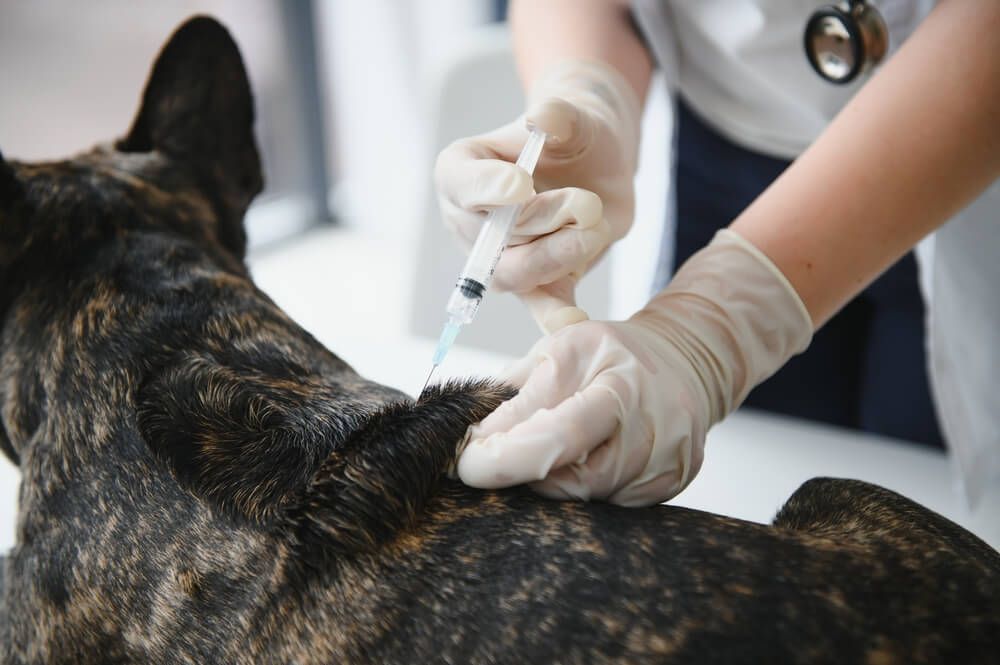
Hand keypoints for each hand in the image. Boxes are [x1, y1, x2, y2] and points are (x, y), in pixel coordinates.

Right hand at [434, 59, 640, 331]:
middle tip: (585, 204)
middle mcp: (470, 221)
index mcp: (462, 172)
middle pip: (491, 237)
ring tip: (596, 227)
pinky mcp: (538, 282)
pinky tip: (574, 324)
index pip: (461, 184)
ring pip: (515, 274)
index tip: (521, 183)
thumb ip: (560, 116)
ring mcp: (499, 258)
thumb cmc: (573, 134)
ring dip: (558, 255)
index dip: (487, 188)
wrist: (596, 162)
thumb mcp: (574, 116)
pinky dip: (555, 316)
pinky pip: (541, 304)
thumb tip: (544, 118)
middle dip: (540, 221)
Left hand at [457, 230, 812, 505]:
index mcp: (619, 382)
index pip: (557, 434)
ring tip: (544, 450)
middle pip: (572, 479)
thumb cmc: (611, 353)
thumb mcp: (557, 349)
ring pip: (587, 497)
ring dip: (552, 480)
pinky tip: (582, 461)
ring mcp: (667, 460)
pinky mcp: (672, 484)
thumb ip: (514, 393)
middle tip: (493, 460)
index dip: (505, 458)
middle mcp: (651, 424)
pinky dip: (583, 487)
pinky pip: (611, 504)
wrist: (683, 359)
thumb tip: (468, 438)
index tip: (466, 464)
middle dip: (522, 473)